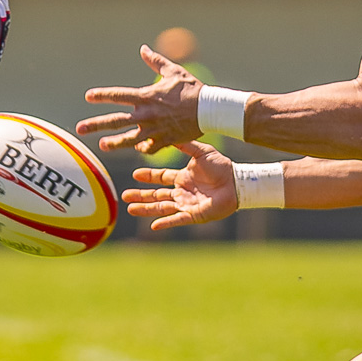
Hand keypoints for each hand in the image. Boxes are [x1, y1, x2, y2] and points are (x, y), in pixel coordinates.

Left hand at [77, 46, 204, 154]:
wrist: (210, 109)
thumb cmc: (192, 89)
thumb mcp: (173, 72)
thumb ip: (155, 61)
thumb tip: (143, 49)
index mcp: (146, 96)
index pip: (118, 96)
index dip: (102, 96)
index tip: (88, 97)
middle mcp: (146, 114)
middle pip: (116, 121)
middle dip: (96, 125)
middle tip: (80, 129)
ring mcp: (154, 129)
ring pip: (129, 139)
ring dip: (114, 143)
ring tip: (102, 145)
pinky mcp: (164, 141)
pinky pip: (149, 148)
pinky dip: (142, 148)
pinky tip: (137, 148)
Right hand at [122, 142, 237, 230]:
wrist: (237, 181)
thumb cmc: (222, 166)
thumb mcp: (201, 152)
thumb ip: (185, 145)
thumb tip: (168, 135)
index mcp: (182, 178)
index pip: (160, 178)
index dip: (147, 177)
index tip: (134, 175)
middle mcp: (182, 192)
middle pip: (156, 195)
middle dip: (140, 196)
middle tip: (124, 196)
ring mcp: (187, 204)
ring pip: (161, 208)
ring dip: (146, 209)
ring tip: (130, 209)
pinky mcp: (194, 215)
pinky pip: (177, 219)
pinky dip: (166, 222)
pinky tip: (153, 226)